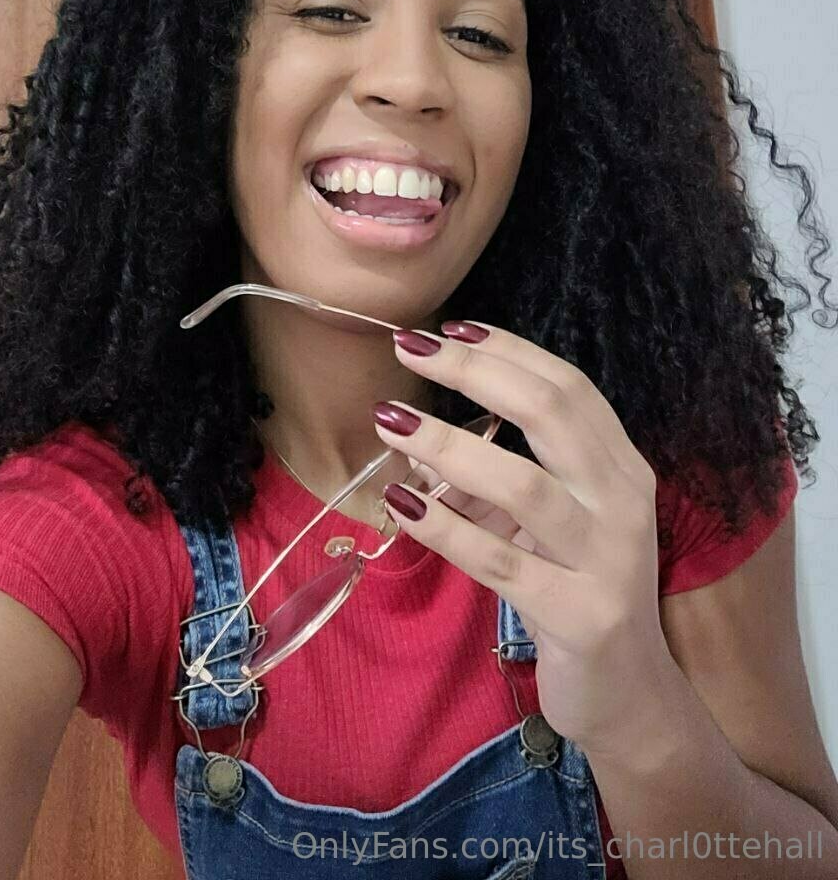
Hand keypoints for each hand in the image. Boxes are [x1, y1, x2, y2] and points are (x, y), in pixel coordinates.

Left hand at [373, 321, 672, 755]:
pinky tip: (403, 507)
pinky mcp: (579, 616)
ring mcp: (607, 561)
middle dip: (476, 373)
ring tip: (390, 422)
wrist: (630, 694)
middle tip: (411, 348)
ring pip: (524, 485)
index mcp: (622, 468)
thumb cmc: (580, 587)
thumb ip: (507, 476)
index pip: (568, 388)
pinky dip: (448, 529)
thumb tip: (423, 437)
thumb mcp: (555, 523)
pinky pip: (500, 563)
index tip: (450, 327)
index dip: (508, 351)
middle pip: (551, 414)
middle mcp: (623, 503)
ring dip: (450, 446)